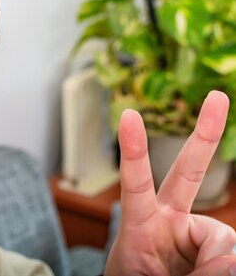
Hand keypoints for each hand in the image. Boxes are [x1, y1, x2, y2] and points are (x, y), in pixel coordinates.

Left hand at [104, 91, 235, 275]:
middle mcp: (168, 218)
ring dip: (214, 267)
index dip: (134, 151)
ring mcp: (193, 230)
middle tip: (218, 97)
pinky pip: (231, 254)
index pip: (136, 183)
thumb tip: (230, 259)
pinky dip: (223, 268)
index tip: (129, 115)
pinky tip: (210, 272)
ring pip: (223, 238)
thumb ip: (188, 267)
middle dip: (205, 134)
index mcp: (139, 222)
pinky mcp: (215, 246)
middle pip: (188, 172)